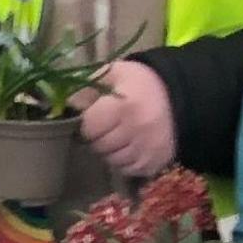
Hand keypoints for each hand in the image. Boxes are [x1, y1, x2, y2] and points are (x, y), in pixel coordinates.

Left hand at [77, 59, 177, 178]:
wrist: (178, 95)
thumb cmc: (138, 83)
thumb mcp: (112, 74)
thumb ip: (86, 88)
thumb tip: (64, 106)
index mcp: (124, 107)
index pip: (89, 128)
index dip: (87, 124)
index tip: (91, 118)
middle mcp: (137, 131)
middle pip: (99, 146)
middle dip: (96, 138)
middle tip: (103, 127)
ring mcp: (148, 149)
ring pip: (112, 160)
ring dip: (109, 150)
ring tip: (116, 135)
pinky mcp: (155, 161)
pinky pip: (128, 169)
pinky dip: (123, 161)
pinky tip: (128, 145)